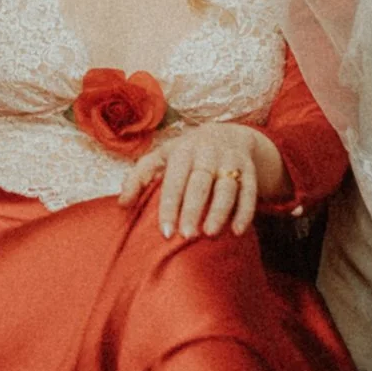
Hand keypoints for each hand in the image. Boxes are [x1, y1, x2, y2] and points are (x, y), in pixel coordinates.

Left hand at [127, 121, 280, 238]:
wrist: (228, 134)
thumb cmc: (187, 153)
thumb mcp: (162, 157)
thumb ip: (140, 176)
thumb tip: (122, 203)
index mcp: (183, 150)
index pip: (175, 180)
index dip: (170, 205)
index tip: (165, 231)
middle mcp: (208, 153)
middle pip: (201, 183)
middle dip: (194, 209)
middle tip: (187, 236)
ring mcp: (231, 161)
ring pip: (227, 187)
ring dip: (220, 211)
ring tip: (211, 234)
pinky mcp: (249, 171)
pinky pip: (249, 192)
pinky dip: (245, 212)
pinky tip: (237, 232)